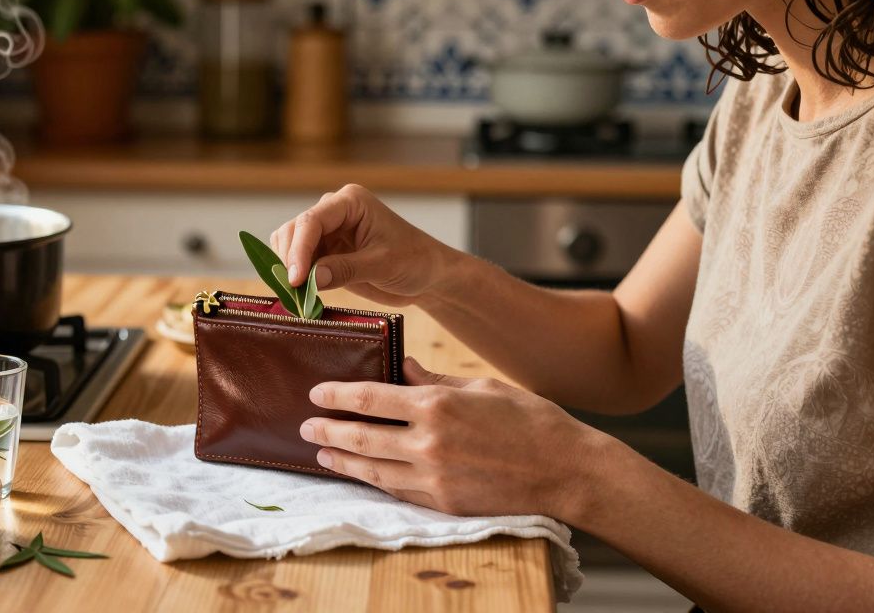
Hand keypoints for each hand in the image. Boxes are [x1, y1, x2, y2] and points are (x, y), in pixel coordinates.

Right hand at [269, 184, 453, 306]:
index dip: (298, 250)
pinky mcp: (325, 252)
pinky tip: (304, 294)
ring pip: (289, 245)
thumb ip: (346, 269)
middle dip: (290, 260)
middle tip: (296, 292)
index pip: (311, 221)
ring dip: (289, 270)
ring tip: (300, 295)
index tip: (295, 279)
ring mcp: (327, 232)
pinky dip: (296, 277)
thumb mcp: (383, 265)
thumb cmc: (414, 261)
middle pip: (293, 230)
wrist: (427, 276)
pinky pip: (298, 262)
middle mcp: (334, 211)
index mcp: (350, 202)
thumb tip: (309, 278)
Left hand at [299, 357, 600, 519]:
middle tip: (305, 427)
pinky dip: (374, 482)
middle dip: (329, 432)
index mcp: (437, 405)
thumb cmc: (531, 420)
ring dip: (342, 462)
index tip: (317, 393)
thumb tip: (404, 370)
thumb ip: (436, 381)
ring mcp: (435, 477)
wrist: (567, 471)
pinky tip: (361, 476)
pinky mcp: (445, 503)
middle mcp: (429, 443)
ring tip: (321, 455)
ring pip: (373, 470)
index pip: (371, 398)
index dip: (338, 395)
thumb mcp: (482, 387)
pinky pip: (398, 491)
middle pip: (362, 437)